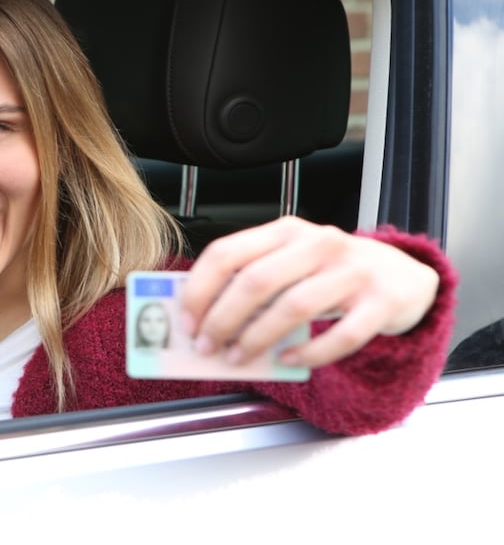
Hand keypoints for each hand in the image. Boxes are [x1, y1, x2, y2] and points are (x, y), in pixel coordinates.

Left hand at [180, 216, 439, 368]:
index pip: (228, 252)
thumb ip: (254, 281)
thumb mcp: (293, 263)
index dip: (200, 289)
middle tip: (206, 347)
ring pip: (294, 306)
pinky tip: (289, 360)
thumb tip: (203, 319)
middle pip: (256, 281)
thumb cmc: (333, 272)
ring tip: (237, 358)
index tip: (186, 320)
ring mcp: (354, 270)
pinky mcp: (382, 302)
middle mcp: (320, 242)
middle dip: (222, 319)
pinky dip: (309, 353)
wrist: (405, 276)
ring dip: (257, 338)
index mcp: (287, 230)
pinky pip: (341, 334)